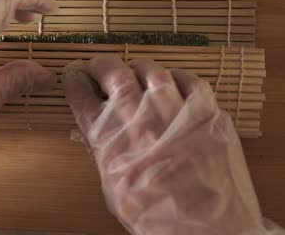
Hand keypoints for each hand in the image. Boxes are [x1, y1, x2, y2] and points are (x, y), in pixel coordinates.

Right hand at [64, 57, 284, 234]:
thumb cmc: (160, 219)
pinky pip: (190, 80)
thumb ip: (106, 155)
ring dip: (138, 68)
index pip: (84, 101)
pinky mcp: (207, 115)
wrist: (210, 232)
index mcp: (113, 146)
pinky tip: (172, 83)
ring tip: (136, 72)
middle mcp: (142, 124)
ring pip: (152, 71)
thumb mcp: (116, 191)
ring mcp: (176, 116)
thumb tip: (100, 131)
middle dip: (101, 65)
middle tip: (98, 66)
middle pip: (115, 77)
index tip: (74, 76)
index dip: (75, 83)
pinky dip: (177, 76)